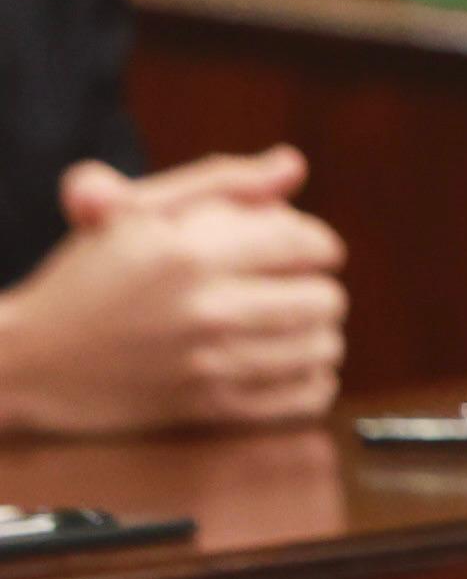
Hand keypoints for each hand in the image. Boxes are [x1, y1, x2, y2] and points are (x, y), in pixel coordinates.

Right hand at [0, 153, 348, 434]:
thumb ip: (223, 182)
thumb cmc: (87, 278)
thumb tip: (293, 166)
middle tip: (294, 290)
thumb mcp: (140, 212)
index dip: (318, 244)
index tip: (304, 251)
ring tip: (291, 328)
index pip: (309, 245)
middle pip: (325, 299)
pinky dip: (308, 382)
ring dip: (315, 335)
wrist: (27, 360)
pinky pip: (300, 399)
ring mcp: (206, 367)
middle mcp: (204, 311)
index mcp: (190, 254)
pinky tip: (287, 367)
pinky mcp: (204, 412)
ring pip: (320, 349)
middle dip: (316, 289)